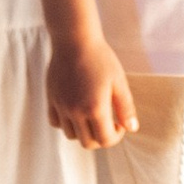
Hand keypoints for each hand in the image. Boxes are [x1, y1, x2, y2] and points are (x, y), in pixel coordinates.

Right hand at [46, 32, 137, 149]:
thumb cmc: (100, 58)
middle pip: (88, 143)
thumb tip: (132, 128)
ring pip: (71, 135)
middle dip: (101, 138)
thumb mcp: (118, 81)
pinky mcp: (51, 99)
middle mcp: (75, 112)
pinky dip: (66, 123)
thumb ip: (126, 107)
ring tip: (92, 116)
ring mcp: (61, 107)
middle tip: (108, 123)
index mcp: (95, 108)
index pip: (105, 140)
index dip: (116, 137)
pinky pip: (56, 122)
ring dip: (84, 132)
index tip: (120, 124)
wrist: (75, 40)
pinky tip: (76, 111)